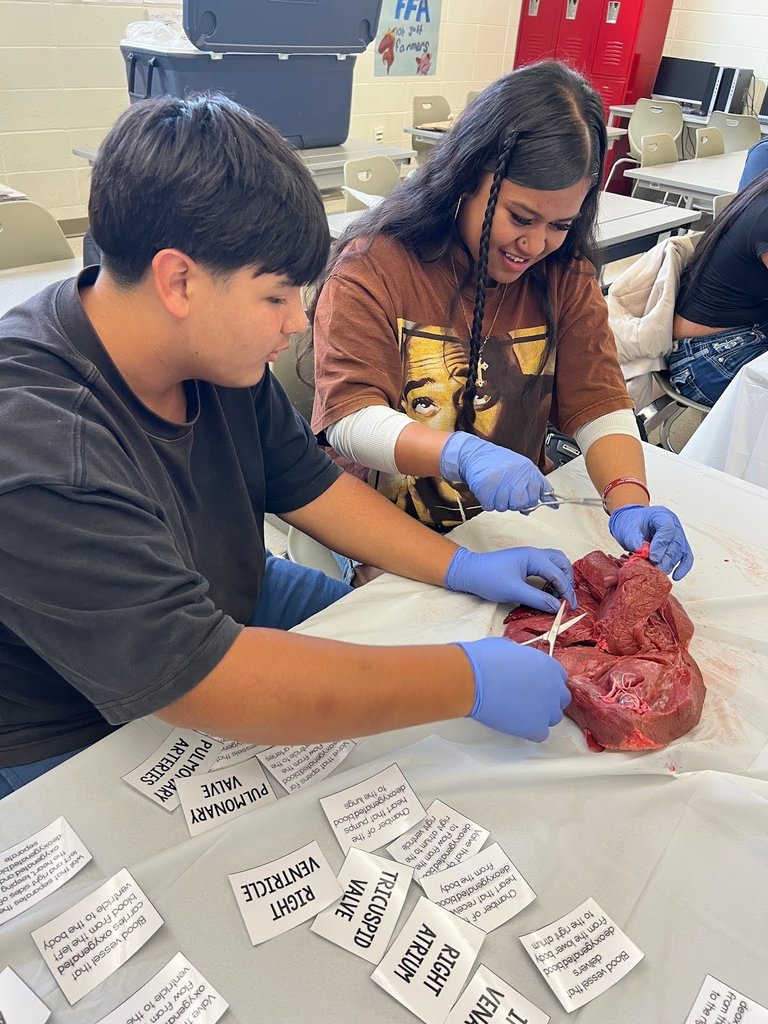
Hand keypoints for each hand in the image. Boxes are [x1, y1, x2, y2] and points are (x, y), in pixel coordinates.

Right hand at [439, 431, 552, 512]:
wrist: (475, 453)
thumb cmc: (500, 461)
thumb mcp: (525, 468)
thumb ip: (539, 486)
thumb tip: (554, 503)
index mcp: (527, 470)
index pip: (535, 496)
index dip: (528, 500)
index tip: (522, 495)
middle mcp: (514, 473)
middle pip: (520, 503)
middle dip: (513, 503)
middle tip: (506, 493)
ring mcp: (499, 479)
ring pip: (503, 507)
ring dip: (498, 502)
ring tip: (495, 489)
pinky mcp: (484, 485)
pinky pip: (489, 506)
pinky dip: (487, 501)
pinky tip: (487, 490)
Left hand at [445, 546, 576, 611]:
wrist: (468, 572)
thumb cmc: (488, 578)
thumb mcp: (513, 591)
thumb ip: (537, 599)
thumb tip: (557, 607)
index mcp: (533, 557)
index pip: (558, 573)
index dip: (566, 591)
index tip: (570, 607)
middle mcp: (534, 554)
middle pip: (561, 562)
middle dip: (567, 580)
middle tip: (566, 598)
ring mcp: (529, 557)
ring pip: (554, 563)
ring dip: (560, 577)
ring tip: (558, 595)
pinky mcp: (524, 563)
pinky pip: (545, 567)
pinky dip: (551, 578)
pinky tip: (548, 591)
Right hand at [457, 637, 570, 741]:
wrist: (472, 679)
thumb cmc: (484, 661)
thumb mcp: (508, 648)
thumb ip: (522, 657)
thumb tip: (518, 662)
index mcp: (548, 665)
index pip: (559, 678)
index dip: (547, 683)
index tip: (537, 686)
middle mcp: (553, 687)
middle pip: (560, 699)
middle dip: (547, 699)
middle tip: (529, 699)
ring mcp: (547, 709)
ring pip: (553, 718)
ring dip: (540, 716)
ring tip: (520, 712)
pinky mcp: (535, 727)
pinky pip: (541, 734)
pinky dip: (531, 731)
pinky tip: (517, 724)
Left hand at [608, 504, 693, 580]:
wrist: (631, 523)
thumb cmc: (631, 523)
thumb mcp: (628, 529)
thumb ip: (635, 540)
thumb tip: (644, 554)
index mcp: (661, 515)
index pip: (667, 529)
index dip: (661, 545)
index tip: (652, 557)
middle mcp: (674, 524)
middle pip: (675, 543)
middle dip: (665, 559)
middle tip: (654, 570)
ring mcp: (678, 535)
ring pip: (680, 552)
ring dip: (669, 564)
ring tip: (657, 573)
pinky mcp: (679, 547)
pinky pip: (686, 557)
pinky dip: (682, 568)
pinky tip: (676, 576)